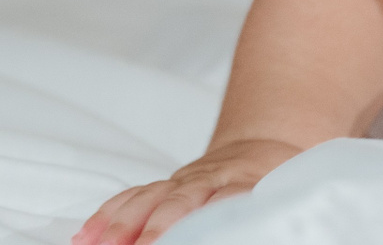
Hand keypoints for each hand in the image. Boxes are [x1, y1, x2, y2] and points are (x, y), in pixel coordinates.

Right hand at [73, 138, 300, 244]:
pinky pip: (132, 197)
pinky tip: (87, 237)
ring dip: (121, 225)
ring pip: (150, 198)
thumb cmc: (283, 181)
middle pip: (182, 202)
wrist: (269, 146)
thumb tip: (296, 225)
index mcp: (251, 182)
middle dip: (156, 229)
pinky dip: (108, 216)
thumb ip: (282, 216)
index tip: (183, 240)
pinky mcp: (165, 186)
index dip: (207, 224)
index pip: (230, 202)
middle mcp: (213, 179)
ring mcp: (185, 181)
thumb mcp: (296, 196)